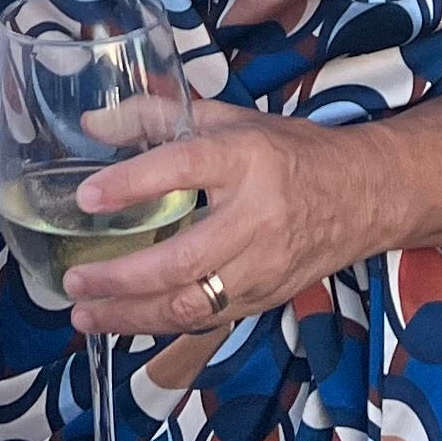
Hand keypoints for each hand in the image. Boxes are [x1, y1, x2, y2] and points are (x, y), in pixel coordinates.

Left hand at [60, 108, 377, 337]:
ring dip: (132, 315)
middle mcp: (257, 216)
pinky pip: (206, 318)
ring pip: (191, 304)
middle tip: (75, 279)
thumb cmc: (291, 152)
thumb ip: (160, 116)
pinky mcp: (265, 297)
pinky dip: (161, 323)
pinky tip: (125, 320)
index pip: (184, 167)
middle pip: (182, 258)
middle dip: (121, 277)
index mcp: (247, 158)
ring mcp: (264, 265)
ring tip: (85, 314)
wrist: (366, 196)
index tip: (86, 197)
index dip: (132, 183)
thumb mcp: (230, 119)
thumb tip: (95, 121)